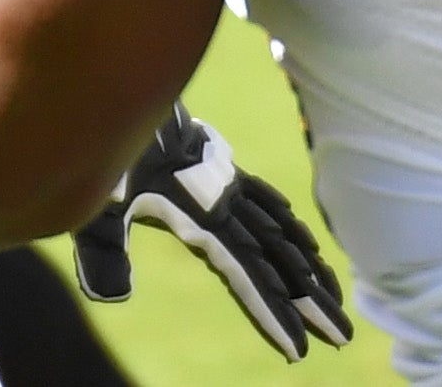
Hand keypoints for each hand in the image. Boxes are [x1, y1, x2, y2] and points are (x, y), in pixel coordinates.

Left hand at [74, 107, 351, 363]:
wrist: (121, 91)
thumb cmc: (109, 150)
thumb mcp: (99, 206)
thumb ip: (105, 253)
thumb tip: (110, 297)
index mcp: (203, 218)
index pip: (248, 276)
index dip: (274, 313)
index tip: (299, 349)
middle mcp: (225, 203)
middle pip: (278, 260)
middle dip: (311, 301)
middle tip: (342, 336)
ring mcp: (225, 184)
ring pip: (279, 232)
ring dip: (308, 267)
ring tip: (334, 298)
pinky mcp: (218, 170)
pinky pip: (265, 202)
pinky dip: (288, 226)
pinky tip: (301, 239)